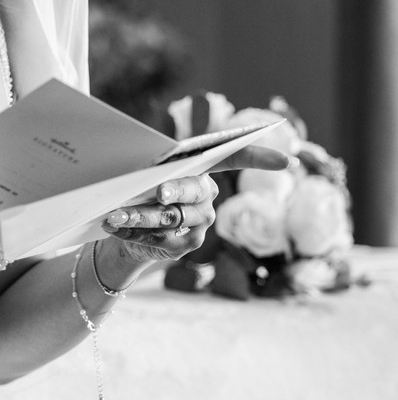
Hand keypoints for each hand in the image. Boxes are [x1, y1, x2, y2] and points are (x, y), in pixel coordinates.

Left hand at [95, 146, 293, 277]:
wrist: (125, 225)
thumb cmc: (135, 188)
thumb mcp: (141, 171)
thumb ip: (148, 165)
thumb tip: (129, 153)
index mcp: (202, 170)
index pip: (235, 159)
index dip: (260, 158)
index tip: (287, 161)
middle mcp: (207, 197)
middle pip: (195, 191)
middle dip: (176, 190)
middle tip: (159, 192)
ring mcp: (199, 223)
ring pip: (170, 218)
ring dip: (139, 216)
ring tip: (114, 214)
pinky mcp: (185, 246)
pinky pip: (158, 238)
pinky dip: (131, 232)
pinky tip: (112, 226)